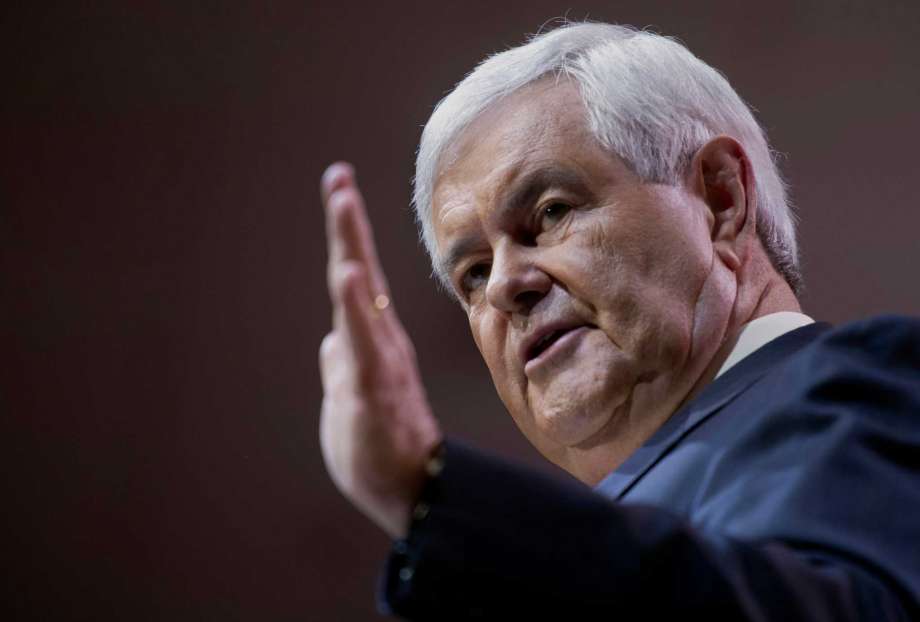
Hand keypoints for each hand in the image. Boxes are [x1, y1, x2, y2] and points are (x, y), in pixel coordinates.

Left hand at [318, 162, 442, 538]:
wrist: (411, 491)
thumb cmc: (379, 446)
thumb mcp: (350, 398)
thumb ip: (342, 363)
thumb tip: (331, 341)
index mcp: (371, 342)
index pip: (357, 280)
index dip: (348, 235)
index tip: (341, 187)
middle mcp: (378, 341)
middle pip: (359, 273)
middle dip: (347, 224)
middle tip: (338, 177)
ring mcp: (378, 361)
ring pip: (360, 297)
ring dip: (351, 246)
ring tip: (343, 200)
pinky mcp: (372, 388)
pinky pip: (362, 342)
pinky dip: (355, 306)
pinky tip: (350, 276)